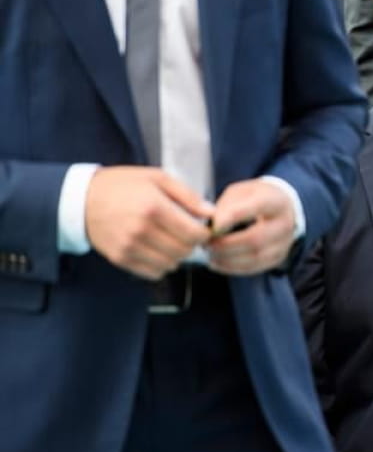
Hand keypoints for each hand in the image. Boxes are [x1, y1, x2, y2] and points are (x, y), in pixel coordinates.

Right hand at [84, 167, 212, 280]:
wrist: (82, 199)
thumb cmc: (124, 185)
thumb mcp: (158, 178)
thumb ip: (188, 196)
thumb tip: (211, 214)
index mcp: (154, 208)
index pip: (193, 234)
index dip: (204, 233)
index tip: (203, 228)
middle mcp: (141, 230)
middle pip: (184, 251)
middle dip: (192, 244)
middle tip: (187, 234)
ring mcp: (129, 247)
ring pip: (171, 264)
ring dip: (177, 255)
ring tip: (171, 241)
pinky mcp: (120, 259)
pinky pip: (153, 273)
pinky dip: (161, 264)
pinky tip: (158, 250)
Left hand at [206, 180, 296, 275]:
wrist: (280, 210)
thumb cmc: (254, 199)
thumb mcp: (240, 193)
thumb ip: (227, 206)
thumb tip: (215, 227)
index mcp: (276, 201)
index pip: (257, 208)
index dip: (233, 217)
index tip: (213, 226)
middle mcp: (285, 223)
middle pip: (255, 238)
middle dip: (226, 244)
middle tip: (207, 244)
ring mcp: (284, 243)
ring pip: (254, 257)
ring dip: (227, 258)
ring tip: (210, 253)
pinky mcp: (278, 258)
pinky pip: (254, 267)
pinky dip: (232, 267)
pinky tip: (217, 262)